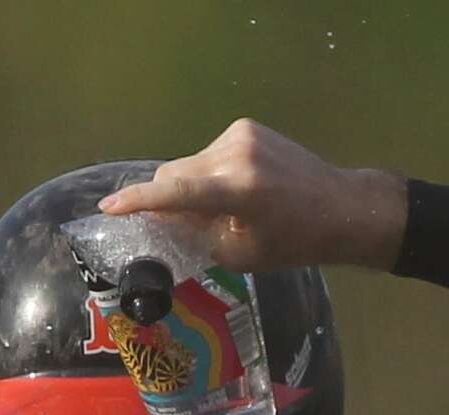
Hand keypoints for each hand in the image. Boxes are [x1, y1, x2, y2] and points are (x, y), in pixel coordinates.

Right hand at [96, 118, 406, 273]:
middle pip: (175, 172)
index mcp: (239, 189)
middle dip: (166, 198)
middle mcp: (237, 153)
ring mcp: (242, 134)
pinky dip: (207, 175)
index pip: (176, 191)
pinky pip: (207, 154)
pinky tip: (232, 191)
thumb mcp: (237, 252)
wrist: (339, 207)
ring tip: (217, 210)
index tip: (109, 207)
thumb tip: (163, 219)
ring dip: (189, 187)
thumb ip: (196, 233)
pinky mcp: (247, 128)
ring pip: (189, 164)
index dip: (139, 201)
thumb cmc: (290, 242)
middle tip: (175, 226)